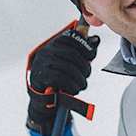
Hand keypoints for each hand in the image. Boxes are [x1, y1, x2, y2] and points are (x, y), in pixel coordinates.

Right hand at [26, 21, 99, 135]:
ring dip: (79, 78)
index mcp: (53, 44)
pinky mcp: (40, 76)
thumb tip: (96, 39)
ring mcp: (41, 63)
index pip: (70, 38)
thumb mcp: (69, 63)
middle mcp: (46, 51)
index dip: (84, 45)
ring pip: (67, 67)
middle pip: (71, 54)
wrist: (41, 97)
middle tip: (87, 75)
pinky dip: (71, 85)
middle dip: (84, 65)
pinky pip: (60, 78)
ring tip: (82, 84)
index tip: (92, 55)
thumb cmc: (58, 77)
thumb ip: (82, 51)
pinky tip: (74, 89)